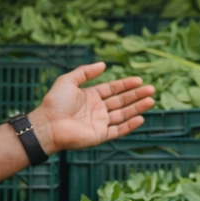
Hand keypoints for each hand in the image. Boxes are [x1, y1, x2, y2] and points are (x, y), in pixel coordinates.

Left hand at [30, 62, 155, 154]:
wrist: (48, 124)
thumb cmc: (55, 102)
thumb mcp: (68, 80)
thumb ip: (85, 72)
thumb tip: (103, 65)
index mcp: (90, 96)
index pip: (113, 89)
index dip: (126, 84)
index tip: (139, 80)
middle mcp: (97, 109)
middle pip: (121, 101)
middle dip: (136, 95)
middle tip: (151, 89)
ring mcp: (100, 123)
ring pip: (123, 114)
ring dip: (137, 108)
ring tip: (151, 101)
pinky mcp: (100, 135)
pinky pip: (118, 130)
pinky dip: (130, 125)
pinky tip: (141, 118)